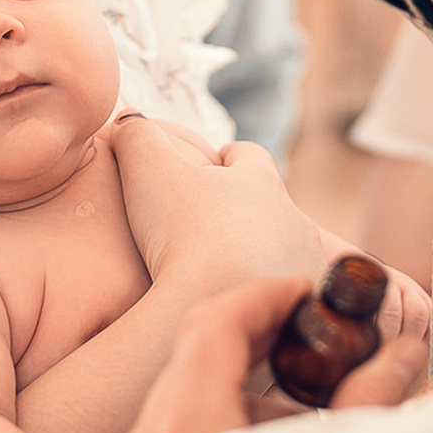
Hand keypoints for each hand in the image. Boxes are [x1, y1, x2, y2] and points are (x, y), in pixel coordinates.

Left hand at [94, 278, 430, 432]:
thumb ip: (370, 405)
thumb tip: (401, 350)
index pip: (214, 322)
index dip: (269, 293)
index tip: (313, 291)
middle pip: (192, 362)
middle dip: (263, 344)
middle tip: (322, 346)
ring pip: (180, 413)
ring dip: (242, 397)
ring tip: (308, 417)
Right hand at [107, 115, 319, 294]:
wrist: (216, 307)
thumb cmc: (184, 234)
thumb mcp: (148, 170)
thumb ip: (137, 136)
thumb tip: (127, 119)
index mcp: (260, 183)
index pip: (248, 156)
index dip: (228, 158)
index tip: (213, 163)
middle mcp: (293, 222)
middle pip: (274, 207)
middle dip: (250, 213)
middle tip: (215, 228)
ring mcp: (304, 267)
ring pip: (288, 254)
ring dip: (265, 259)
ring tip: (232, 276)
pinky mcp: (306, 313)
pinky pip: (296, 303)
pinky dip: (274, 301)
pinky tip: (249, 312)